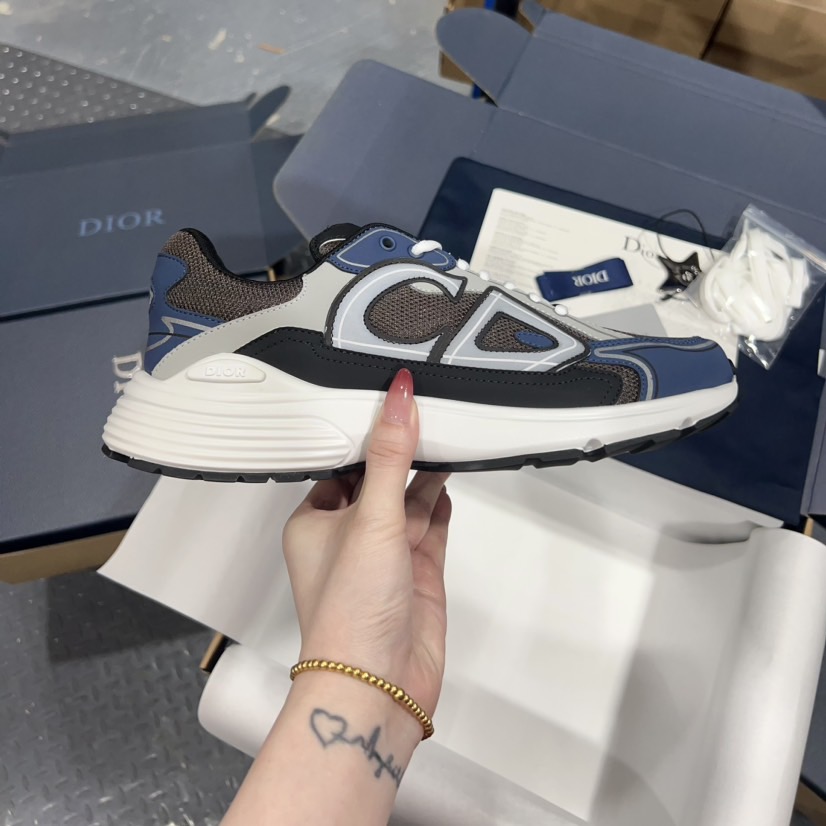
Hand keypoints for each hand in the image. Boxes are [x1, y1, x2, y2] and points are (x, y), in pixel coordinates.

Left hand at [282, 368, 451, 717]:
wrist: (379, 683)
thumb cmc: (348, 613)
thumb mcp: (371, 517)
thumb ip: (390, 457)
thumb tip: (396, 400)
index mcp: (316, 521)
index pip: (342, 464)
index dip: (365, 434)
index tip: (389, 401)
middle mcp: (349, 537)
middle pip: (379, 480)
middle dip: (402, 451)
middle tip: (426, 411)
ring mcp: (385, 555)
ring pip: (408, 500)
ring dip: (425, 473)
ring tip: (445, 434)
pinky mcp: (416, 572)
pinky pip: (430, 526)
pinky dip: (439, 503)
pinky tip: (448, 480)